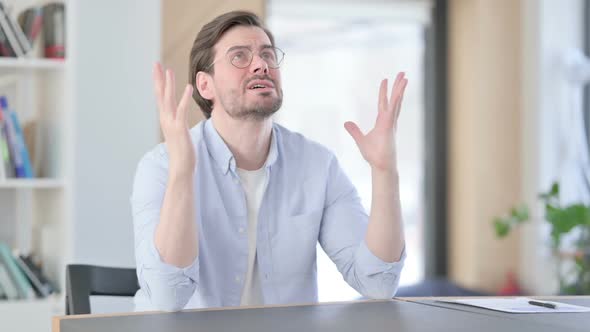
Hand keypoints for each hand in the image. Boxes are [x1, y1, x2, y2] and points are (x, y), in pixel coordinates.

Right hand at [153, 62, 195, 176]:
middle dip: (158, 79)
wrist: (181, 167)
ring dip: (169, 85)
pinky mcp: (179, 128)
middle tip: (156, 64)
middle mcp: (166, 119)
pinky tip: (188, 87)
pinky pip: (182, 110)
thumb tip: (178, 121)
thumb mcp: (179, 134)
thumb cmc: (182, 152)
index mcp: (166, 119)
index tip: (158, 70)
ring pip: (168, 100)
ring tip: (169, 70)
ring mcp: (171, 123)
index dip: (159, 83)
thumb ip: (177, 125)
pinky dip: (184, 98)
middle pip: (160, 95)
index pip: (160, 98)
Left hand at [344, 72, 407, 171]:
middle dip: (397, 87)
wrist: (381, 165)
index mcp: (383, 122)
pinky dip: (396, 100)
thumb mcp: (361, 140)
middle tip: (402, 74)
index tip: (386, 81)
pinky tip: (399, 91)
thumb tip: (346, 123)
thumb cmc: (374, 155)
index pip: (384, 103)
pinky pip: (393, 110)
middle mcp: (389, 120)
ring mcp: (390, 122)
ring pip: (396, 102)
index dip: (384, 92)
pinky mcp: (389, 126)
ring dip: (400, 89)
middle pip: (394, 100)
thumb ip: (354, 130)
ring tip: (404, 77)